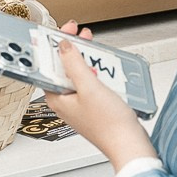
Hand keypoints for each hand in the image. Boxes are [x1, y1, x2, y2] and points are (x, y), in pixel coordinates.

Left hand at [42, 21, 155, 171]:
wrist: (129, 144)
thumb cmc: (109, 125)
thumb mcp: (89, 87)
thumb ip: (74, 64)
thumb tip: (62, 46)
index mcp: (56, 98)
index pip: (47, 66)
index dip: (52, 46)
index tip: (60, 32)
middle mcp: (65, 101)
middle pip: (62, 67)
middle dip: (71, 48)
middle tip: (79, 33)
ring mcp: (80, 104)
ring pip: (77, 73)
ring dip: (84, 57)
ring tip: (92, 45)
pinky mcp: (93, 105)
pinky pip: (89, 82)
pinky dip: (94, 70)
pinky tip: (102, 65)